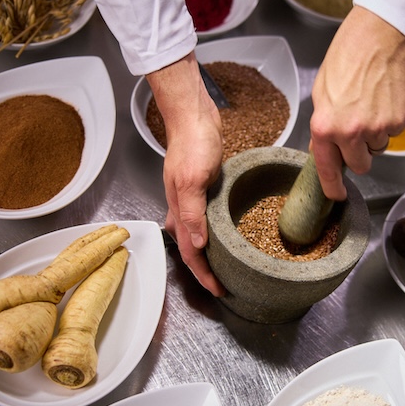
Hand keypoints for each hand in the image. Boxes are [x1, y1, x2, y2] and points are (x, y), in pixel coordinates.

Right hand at [147, 52, 225, 296]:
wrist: (192, 116)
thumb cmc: (192, 143)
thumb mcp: (193, 179)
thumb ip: (193, 213)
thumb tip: (197, 246)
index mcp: (178, 211)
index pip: (190, 255)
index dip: (204, 276)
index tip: (220, 290)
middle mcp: (181, 210)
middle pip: (191, 250)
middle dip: (205, 270)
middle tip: (224, 283)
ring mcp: (190, 199)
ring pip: (196, 236)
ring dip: (209, 253)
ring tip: (226, 265)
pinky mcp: (201, 188)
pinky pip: (206, 218)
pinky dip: (214, 231)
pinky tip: (224, 230)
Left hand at [309, 5, 404, 199]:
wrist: (378, 39)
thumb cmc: (346, 59)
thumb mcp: (322, 94)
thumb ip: (324, 127)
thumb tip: (325, 150)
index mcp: (325, 127)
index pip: (327, 168)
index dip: (333, 187)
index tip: (336, 196)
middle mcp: (351, 133)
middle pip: (361, 165)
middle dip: (360, 154)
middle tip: (359, 131)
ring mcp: (378, 128)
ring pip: (379, 148)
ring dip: (375, 135)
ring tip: (370, 104)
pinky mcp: (400, 120)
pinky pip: (394, 132)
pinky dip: (391, 120)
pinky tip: (384, 99)